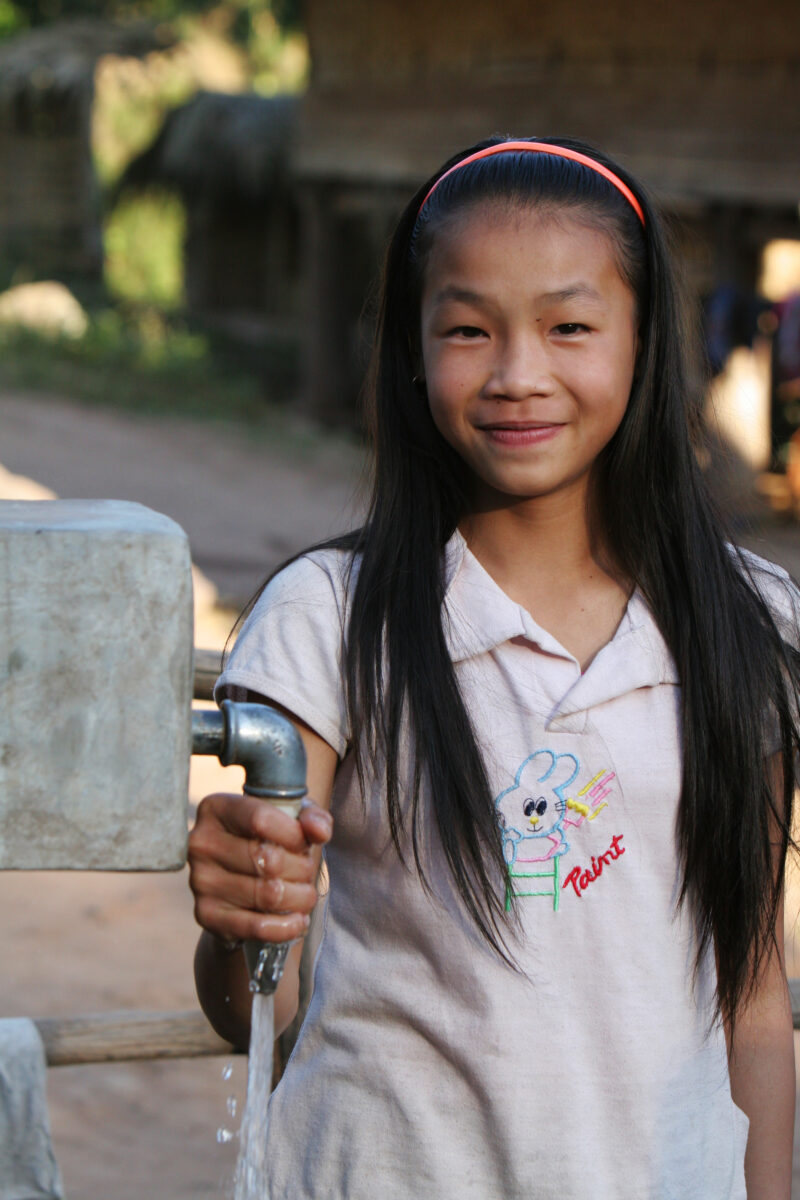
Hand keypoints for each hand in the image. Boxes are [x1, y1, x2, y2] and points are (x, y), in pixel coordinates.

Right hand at [188, 793, 332, 945]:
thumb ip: (312, 817)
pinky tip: (297, 920)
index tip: (305, 843)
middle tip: (306, 871)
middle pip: (268, 859)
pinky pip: (256, 926)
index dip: (294, 835)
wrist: (238, 880)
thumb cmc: (267, 841)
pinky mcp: (206, 914)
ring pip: (268, 894)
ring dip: (300, 897)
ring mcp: (200, 881)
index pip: (261, 820)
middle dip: (301, 869)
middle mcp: (201, 843)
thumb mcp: (290, 819)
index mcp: (216, 809)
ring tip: (304, 894)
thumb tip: (320, 831)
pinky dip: (286, 927)